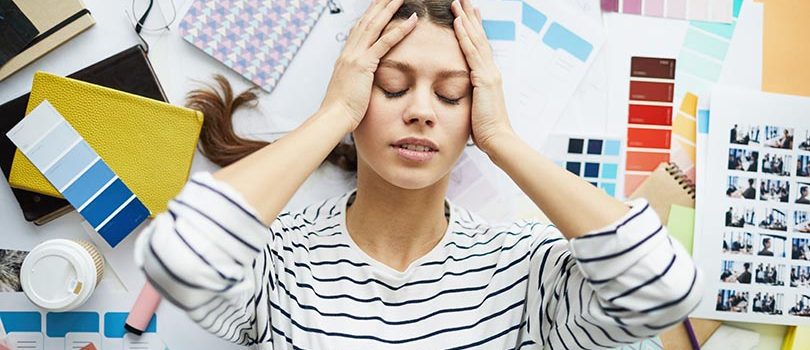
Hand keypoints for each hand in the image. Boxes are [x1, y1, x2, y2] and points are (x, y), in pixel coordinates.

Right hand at [319, 0, 417, 130]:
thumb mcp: (349, 89)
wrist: (333, 117)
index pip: (359, 28)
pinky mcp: (364, 65)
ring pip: (376, 25)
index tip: (379, 4)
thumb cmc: (341, 110)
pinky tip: (412, 20)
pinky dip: (400, 30)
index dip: (370, 14)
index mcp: (345, 57)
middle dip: (380, 4)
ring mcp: (355, 56)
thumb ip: (355, 80)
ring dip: (390, 8)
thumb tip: (360, 81)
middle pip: (367, 20)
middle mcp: (349, 52)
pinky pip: (385, 43)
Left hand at [450, 0, 513, 153]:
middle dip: (470, 17)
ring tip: (457, 2)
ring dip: (465, 19)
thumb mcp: (476, 108)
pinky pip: (471, 52)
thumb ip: (472, 97)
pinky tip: (458, 22)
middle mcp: (490, 70)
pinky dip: (465, 36)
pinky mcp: (483, 79)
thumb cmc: (486, 130)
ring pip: (475, 40)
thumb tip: (465, 95)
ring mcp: (488, 73)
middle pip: (479, 37)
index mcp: (488, 77)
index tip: (468, 14)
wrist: (498, 140)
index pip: (479, 47)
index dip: (474, 29)